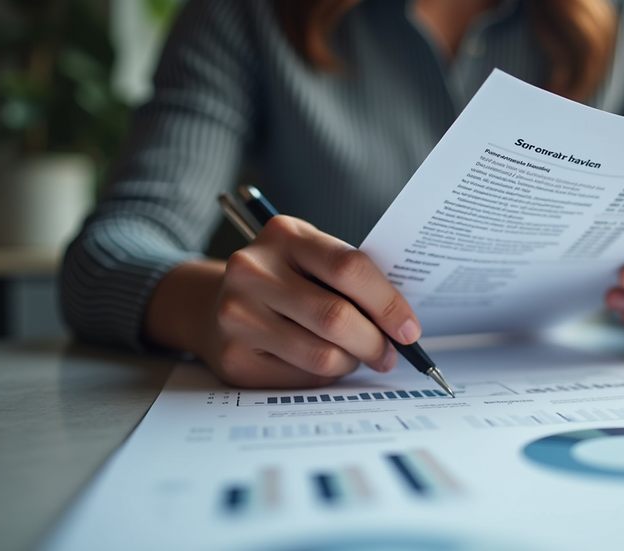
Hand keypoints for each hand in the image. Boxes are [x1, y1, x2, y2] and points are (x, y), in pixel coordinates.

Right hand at [145, 216, 420, 387]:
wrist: (214, 303)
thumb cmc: (285, 280)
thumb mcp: (312, 258)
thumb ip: (351, 278)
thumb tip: (402, 323)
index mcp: (285, 235)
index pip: (349, 268)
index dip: (388, 303)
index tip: (409, 329)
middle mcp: (253, 270)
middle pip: (336, 317)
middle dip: (375, 342)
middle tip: (390, 354)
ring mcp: (237, 314)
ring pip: (322, 355)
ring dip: (352, 362)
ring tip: (356, 356)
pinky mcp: (233, 356)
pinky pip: (300, 377)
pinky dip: (324, 375)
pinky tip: (321, 362)